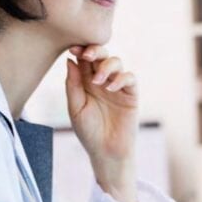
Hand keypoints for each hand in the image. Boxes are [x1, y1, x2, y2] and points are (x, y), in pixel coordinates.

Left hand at [65, 44, 138, 201]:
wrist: (106, 152)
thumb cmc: (88, 132)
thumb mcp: (75, 108)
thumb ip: (73, 85)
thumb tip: (70, 60)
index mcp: (85, 82)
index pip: (84, 59)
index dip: (80, 50)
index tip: (73, 49)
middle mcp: (102, 80)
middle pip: (101, 55)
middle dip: (94, 50)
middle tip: (87, 55)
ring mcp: (117, 86)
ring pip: (116, 62)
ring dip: (107, 66)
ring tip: (98, 81)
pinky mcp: (131, 94)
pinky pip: (129, 78)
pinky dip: (121, 78)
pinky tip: (111, 88)